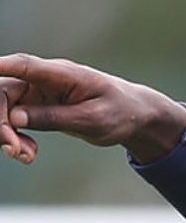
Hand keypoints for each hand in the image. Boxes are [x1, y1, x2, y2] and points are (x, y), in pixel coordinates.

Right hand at [0, 54, 185, 164]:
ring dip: (7, 134)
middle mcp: (45, 80)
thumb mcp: (92, 119)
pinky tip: (29, 154)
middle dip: (1, 122)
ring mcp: (40, 93)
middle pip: (4, 91)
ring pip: (6, 108)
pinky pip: (15, 120)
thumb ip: (54, 117)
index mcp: (62, 74)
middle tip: (14, 150)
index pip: (23, 65)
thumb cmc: (120, 112)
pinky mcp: (39, 107)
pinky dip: (17, 138)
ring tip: (25, 156)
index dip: (1, 67)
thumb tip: (15, 118)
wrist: (135, 117)